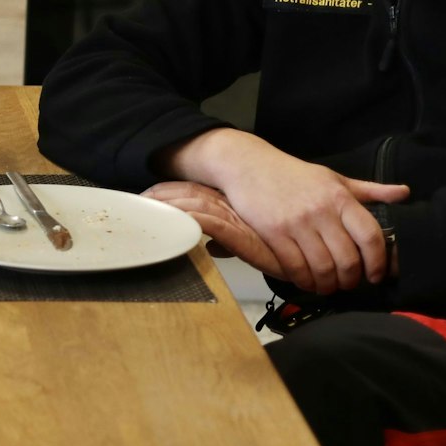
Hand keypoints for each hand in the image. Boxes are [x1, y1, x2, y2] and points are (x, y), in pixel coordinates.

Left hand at [140, 181, 286, 278]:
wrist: (310, 256)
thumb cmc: (282, 246)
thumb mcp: (250, 239)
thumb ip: (227, 239)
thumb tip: (210, 247)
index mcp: (231, 203)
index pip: (194, 190)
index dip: (169, 189)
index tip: (145, 192)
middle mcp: (231, 206)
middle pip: (189, 193)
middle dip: (161, 195)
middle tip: (134, 198)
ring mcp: (235, 219)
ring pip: (196, 204)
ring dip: (169, 205)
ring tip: (144, 206)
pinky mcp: (240, 235)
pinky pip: (211, 225)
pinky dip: (192, 220)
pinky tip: (176, 218)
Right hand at [164, 129, 408, 293]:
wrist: (248, 165)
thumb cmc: (294, 174)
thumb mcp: (334, 178)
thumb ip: (370, 190)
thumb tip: (404, 193)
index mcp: (340, 198)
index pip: (371, 236)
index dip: (378, 262)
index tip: (376, 275)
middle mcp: (321, 211)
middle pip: (347, 259)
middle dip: (351, 280)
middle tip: (348, 284)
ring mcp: (296, 223)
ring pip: (322, 268)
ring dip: (327, 285)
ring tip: (327, 286)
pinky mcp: (273, 233)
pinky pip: (295, 267)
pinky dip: (303, 281)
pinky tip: (306, 281)